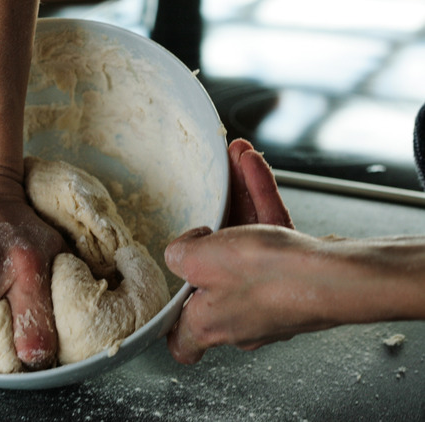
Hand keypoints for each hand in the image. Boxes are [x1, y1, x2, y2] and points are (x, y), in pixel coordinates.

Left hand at [165, 138, 294, 362]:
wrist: (337, 276)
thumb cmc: (268, 277)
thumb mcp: (197, 259)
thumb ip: (178, 255)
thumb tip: (179, 252)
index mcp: (207, 324)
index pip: (183, 344)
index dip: (171, 326)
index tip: (168, 302)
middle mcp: (238, 317)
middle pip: (212, 273)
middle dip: (209, 230)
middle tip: (205, 198)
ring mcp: (269, 298)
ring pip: (245, 245)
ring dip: (239, 200)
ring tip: (235, 160)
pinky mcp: (295, 278)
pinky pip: (270, 235)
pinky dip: (261, 201)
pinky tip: (253, 166)